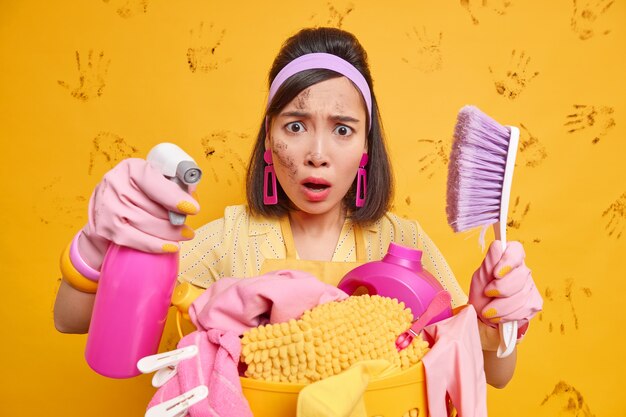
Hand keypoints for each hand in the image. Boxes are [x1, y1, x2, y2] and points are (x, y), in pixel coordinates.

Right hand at [78, 158, 199, 269]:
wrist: (105, 209)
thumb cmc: (137, 193)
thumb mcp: (152, 180)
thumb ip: (172, 184)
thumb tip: (191, 193)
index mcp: (131, 168)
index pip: (153, 181)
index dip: (173, 196)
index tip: (192, 208)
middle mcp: (115, 183)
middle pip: (152, 206)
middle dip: (175, 219)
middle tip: (189, 228)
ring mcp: (107, 206)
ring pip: (145, 223)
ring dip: (169, 233)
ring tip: (185, 235)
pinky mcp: (103, 226)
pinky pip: (133, 238)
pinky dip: (154, 245)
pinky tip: (170, 247)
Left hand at [469, 241, 541, 336]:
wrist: (483, 314)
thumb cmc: (481, 291)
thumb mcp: (480, 276)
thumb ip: (490, 262)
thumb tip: (497, 245)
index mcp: (509, 257)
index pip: (516, 251)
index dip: (508, 261)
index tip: (496, 273)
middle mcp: (523, 270)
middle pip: (520, 275)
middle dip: (501, 288)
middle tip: (487, 293)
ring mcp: (531, 287)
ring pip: (522, 295)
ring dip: (501, 306)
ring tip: (487, 310)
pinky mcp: (534, 303)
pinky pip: (525, 309)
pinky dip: (508, 315)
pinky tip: (498, 316)